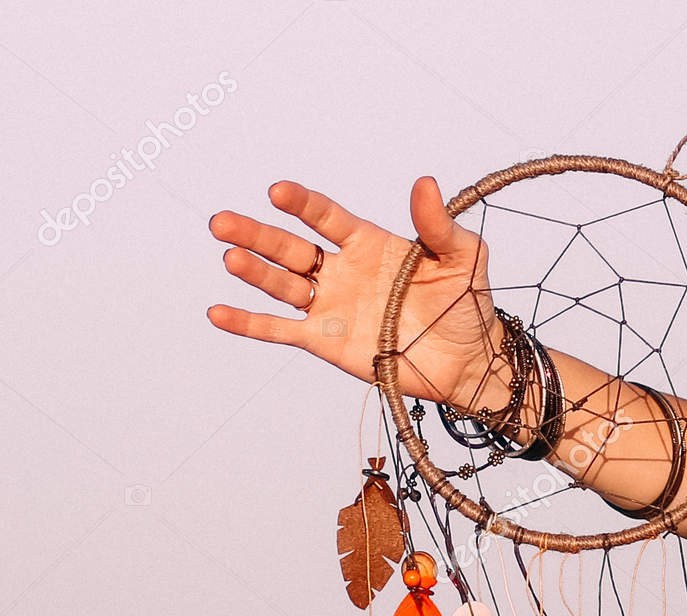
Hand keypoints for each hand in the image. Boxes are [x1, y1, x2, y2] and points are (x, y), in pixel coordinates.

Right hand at [207, 178, 496, 406]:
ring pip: (282, 284)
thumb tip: (423, 182)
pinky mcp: (325, 342)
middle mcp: (342, 271)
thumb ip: (437, 224)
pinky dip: (249, 323)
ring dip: (254, 271)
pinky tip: (218, 312)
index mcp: (369, 243)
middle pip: (290, 247)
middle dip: (258, 234)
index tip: (278, 191)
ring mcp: (331, 307)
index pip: (326, 217)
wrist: (468, 362)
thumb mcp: (462, 256)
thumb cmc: (467, 304)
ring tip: (230, 256)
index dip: (302, 204)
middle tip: (222, 221)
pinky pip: (280, 330)